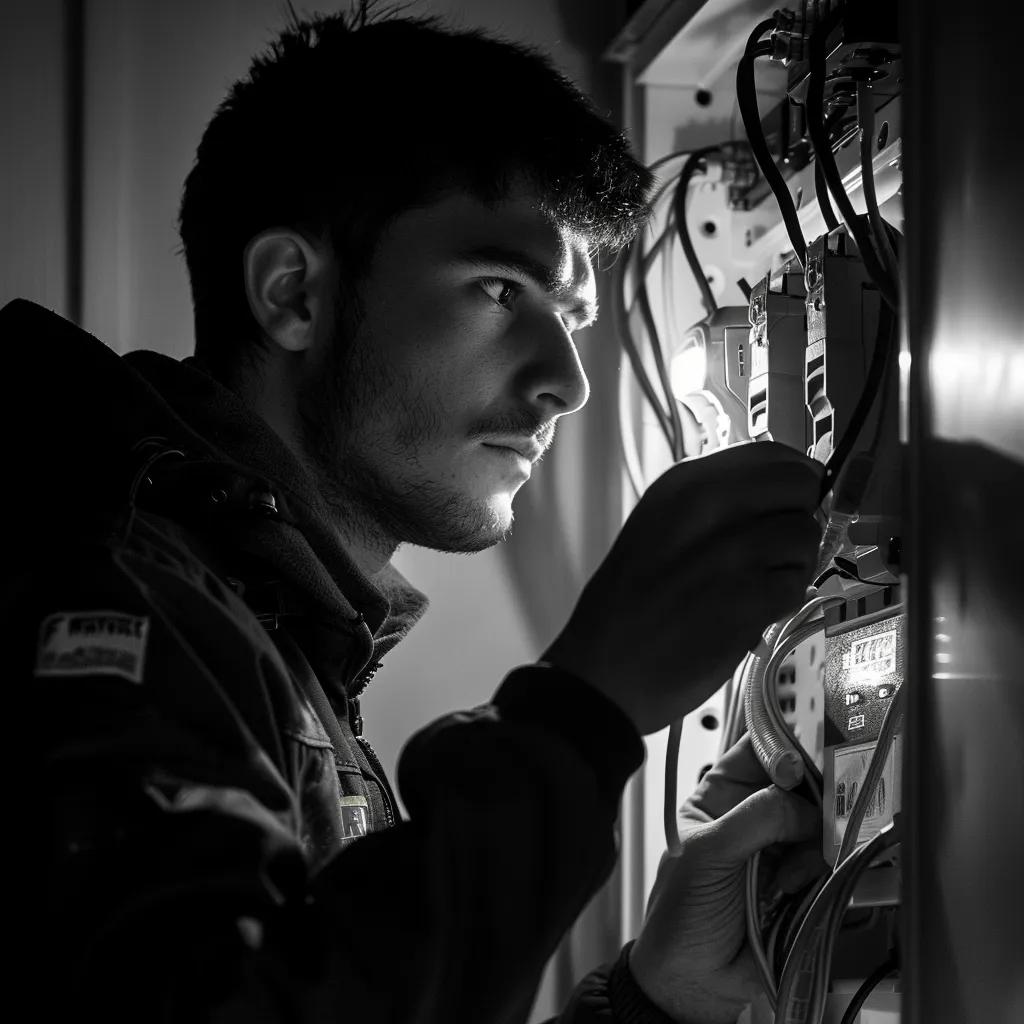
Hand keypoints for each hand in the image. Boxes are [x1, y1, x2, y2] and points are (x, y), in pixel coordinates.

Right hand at [543, 442, 822, 733]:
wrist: (604, 670)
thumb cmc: (631, 604)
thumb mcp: (659, 526)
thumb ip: (716, 504)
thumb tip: (783, 494)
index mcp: (683, 483)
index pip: (774, 454)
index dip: (795, 480)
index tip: (791, 503)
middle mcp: (708, 505)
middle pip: (801, 486)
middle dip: (800, 517)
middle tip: (778, 550)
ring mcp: (730, 550)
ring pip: (805, 536)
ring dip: (794, 565)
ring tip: (758, 587)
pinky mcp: (748, 597)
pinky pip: (797, 584)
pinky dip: (784, 602)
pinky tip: (753, 613)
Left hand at [629, 737, 826, 1023]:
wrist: (695, 982)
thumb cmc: (681, 915)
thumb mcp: (708, 855)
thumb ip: (754, 818)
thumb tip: (797, 799)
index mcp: (719, 796)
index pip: (757, 752)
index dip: (780, 751)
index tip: (796, 769)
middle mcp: (752, 815)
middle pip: (798, 786)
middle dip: (808, 802)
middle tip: (811, 821)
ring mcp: (779, 848)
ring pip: (817, 824)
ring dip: (810, 845)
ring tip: (784, 874)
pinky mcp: (801, 880)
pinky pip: (826, 861)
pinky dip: (816, 872)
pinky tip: (790, 889)